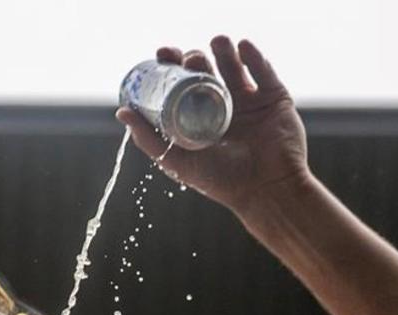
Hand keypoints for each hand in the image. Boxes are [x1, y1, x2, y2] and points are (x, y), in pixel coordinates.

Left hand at [116, 36, 308, 213]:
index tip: (163, 54)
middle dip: (195, 59)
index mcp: (198, 119)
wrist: (265, 189)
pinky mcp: (275, 99)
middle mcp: (222, 108)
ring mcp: (250, 102)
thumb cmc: (220, 181)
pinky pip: (264, 71)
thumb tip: (122, 111)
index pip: (182, 85)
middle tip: (189, 57)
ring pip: (233, 66)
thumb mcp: (176, 160)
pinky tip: (242, 47)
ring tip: (216, 43)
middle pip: (206, 72)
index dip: (172, 67)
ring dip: (223, 50)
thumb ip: (149, 139)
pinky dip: (253, 56)